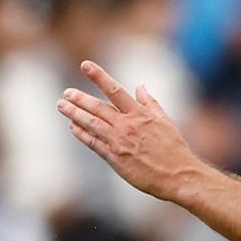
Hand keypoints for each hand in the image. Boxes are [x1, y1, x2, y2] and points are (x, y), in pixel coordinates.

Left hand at [56, 60, 202, 201]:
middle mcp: (127, 125)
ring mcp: (119, 141)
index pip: (115, 90)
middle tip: (66, 93)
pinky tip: (73, 126)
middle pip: (97, 107)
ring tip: (62, 105)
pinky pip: (93, 143)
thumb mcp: (165, 121)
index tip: (85, 65)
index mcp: (140, 114)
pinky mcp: (115, 158)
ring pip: (91, 123)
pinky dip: (81, 133)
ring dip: (74, 113)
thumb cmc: (174, 149)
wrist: (178, 175)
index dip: (99, 77)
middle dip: (79, 98)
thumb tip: (140, 87)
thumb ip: (150, 103)